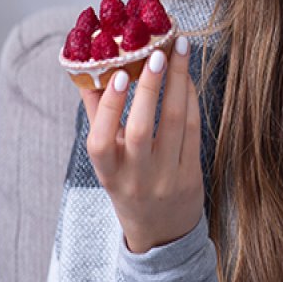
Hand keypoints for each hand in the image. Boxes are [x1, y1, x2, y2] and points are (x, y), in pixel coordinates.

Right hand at [80, 36, 202, 252]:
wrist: (162, 231)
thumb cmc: (128, 184)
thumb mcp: (108, 159)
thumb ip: (98, 117)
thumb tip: (88, 70)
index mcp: (108, 173)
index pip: (100, 142)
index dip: (109, 107)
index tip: (118, 74)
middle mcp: (136, 177)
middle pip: (142, 129)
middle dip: (150, 86)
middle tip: (156, 51)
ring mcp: (167, 177)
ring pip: (176, 123)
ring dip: (178, 82)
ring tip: (178, 50)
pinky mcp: (192, 174)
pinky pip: (194, 130)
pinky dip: (191, 98)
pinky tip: (187, 76)